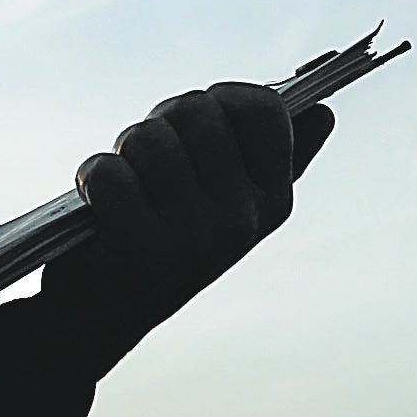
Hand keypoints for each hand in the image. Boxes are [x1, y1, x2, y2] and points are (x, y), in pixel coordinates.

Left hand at [38, 81, 334, 367]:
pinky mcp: (141, 252)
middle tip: (149, 159)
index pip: (264, 109)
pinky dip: (93, 178)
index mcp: (273, 201)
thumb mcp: (228, 201)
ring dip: (123, 152)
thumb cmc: (166, 238)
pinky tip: (98, 205)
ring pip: (148, 139)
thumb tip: (323, 114)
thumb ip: (275, 158)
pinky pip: (109, 173)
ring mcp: (195, 238)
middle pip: (196, 110)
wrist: (105, 316)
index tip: (201, 123)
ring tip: (126, 185)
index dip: (223, 100)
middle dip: (161, 122)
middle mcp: (243, 221)